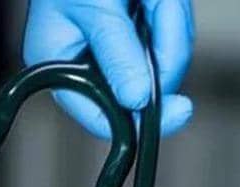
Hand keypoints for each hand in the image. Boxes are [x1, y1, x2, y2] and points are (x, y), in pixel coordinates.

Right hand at [23, 0, 194, 138]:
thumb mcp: (95, 7)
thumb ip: (116, 52)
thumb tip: (136, 100)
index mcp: (60, 65)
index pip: (99, 116)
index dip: (138, 122)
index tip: (179, 110)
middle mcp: (88, 65)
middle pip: (141, 89)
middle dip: (162, 48)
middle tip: (160, 4)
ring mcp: (116, 51)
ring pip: (163, 62)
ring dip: (169, 23)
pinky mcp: (138, 35)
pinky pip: (169, 38)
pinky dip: (171, 14)